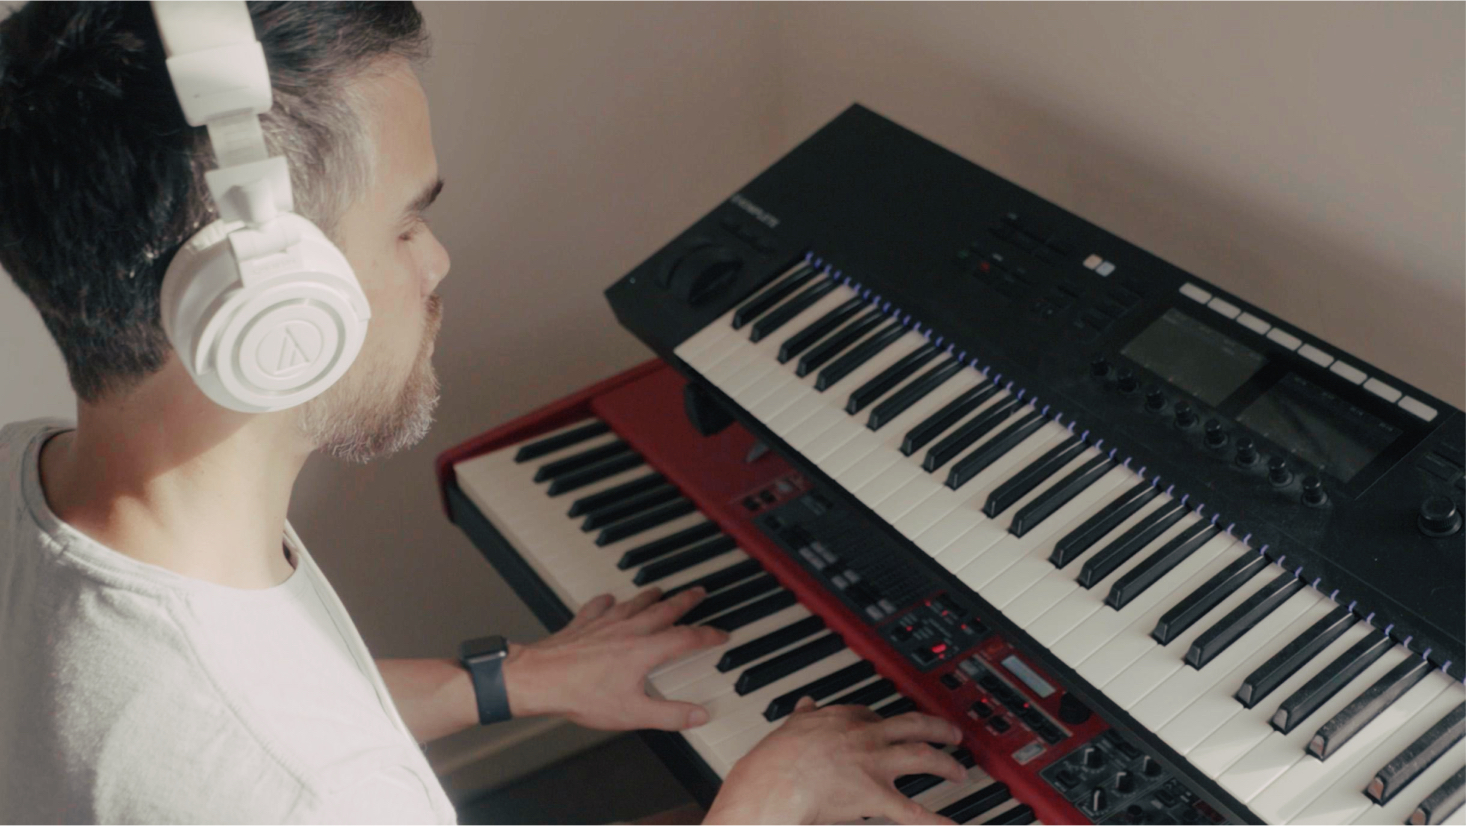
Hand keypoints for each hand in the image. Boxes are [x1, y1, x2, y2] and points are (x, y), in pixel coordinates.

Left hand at [501, 587, 728, 730]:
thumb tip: (699, 715)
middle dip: (685, 601)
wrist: (538, 679)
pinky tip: (608, 598)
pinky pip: (598, 606)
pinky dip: (607, 601)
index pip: (686, 638)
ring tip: (660, 591)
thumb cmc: (581, 695)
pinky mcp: (582, 624)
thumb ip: (670, 714)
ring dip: (651, 596)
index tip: (721, 634)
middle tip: (699, 592)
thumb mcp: (632, 713)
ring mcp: (603, 624)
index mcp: (644, 651)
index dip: (708, 636)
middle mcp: (627, 631)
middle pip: (664, 611)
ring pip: (634, 603)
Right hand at [705, 698, 967, 824]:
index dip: (889, 722)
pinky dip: (939, 822)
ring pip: (923, 757)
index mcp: (843, 719)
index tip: (895, 727)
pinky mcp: (876, 796)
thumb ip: (803, 715)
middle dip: (937, 728)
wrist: (774, 785)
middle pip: (913, 726)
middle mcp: (866, 737)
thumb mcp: (790, 726)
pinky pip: (914, 812)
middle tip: (953, 733)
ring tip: (958, 771)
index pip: (875, 715)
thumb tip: (806, 703)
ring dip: (946, 763)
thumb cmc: (775, 761)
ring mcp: (875, 765)